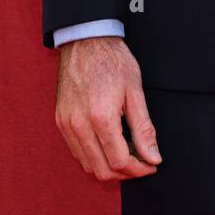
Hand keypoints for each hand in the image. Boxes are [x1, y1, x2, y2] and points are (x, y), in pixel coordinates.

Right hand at [55, 35, 162, 181]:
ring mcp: (67, 124)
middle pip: (102, 170)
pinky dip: (94, 156)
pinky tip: (108, 144)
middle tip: (141, 162)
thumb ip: (144, 128)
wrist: (86, 41)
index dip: (139, 169)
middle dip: (125, 173)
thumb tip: (153, 157)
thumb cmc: (113, 61)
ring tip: (127, 152)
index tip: (151, 164)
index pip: (120, 162)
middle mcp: (79, 125)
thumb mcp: (135, 92)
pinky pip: (77, 151)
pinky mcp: (60, 121)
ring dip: (108, 166)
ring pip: (88, 165)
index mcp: (101, 118)